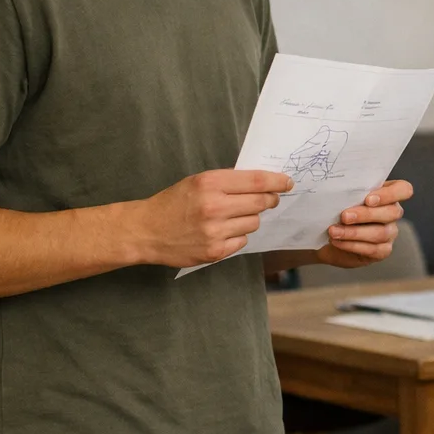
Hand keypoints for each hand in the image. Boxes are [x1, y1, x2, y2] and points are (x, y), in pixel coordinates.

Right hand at [137, 169, 291, 267]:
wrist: (146, 230)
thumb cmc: (173, 202)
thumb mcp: (197, 181)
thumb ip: (228, 182)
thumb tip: (262, 184)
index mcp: (210, 183)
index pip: (256, 181)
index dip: (277, 181)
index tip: (287, 182)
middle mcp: (214, 207)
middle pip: (260, 203)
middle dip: (269, 200)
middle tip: (269, 199)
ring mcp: (214, 232)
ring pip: (253, 223)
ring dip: (249, 219)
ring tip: (231, 217)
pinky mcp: (214, 252)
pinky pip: (242, 241)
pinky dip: (237, 236)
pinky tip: (222, 232)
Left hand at [316, 179, 412, 268]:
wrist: (330, 233)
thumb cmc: (339, 209)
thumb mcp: (345, 197)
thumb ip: (350, 192)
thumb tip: (341, 192)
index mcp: (388, 194)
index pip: (404, 190)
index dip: (390, 194)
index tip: (368, 199)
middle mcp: (393, 213)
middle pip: (392, 212)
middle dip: (366, 214)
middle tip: (344, 216)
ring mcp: (390, 233)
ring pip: (381, 233)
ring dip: (354, 232)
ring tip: (334, 231)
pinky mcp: (383, 251)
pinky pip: (373, 249)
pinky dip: (352, 245)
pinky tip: (337, 241)